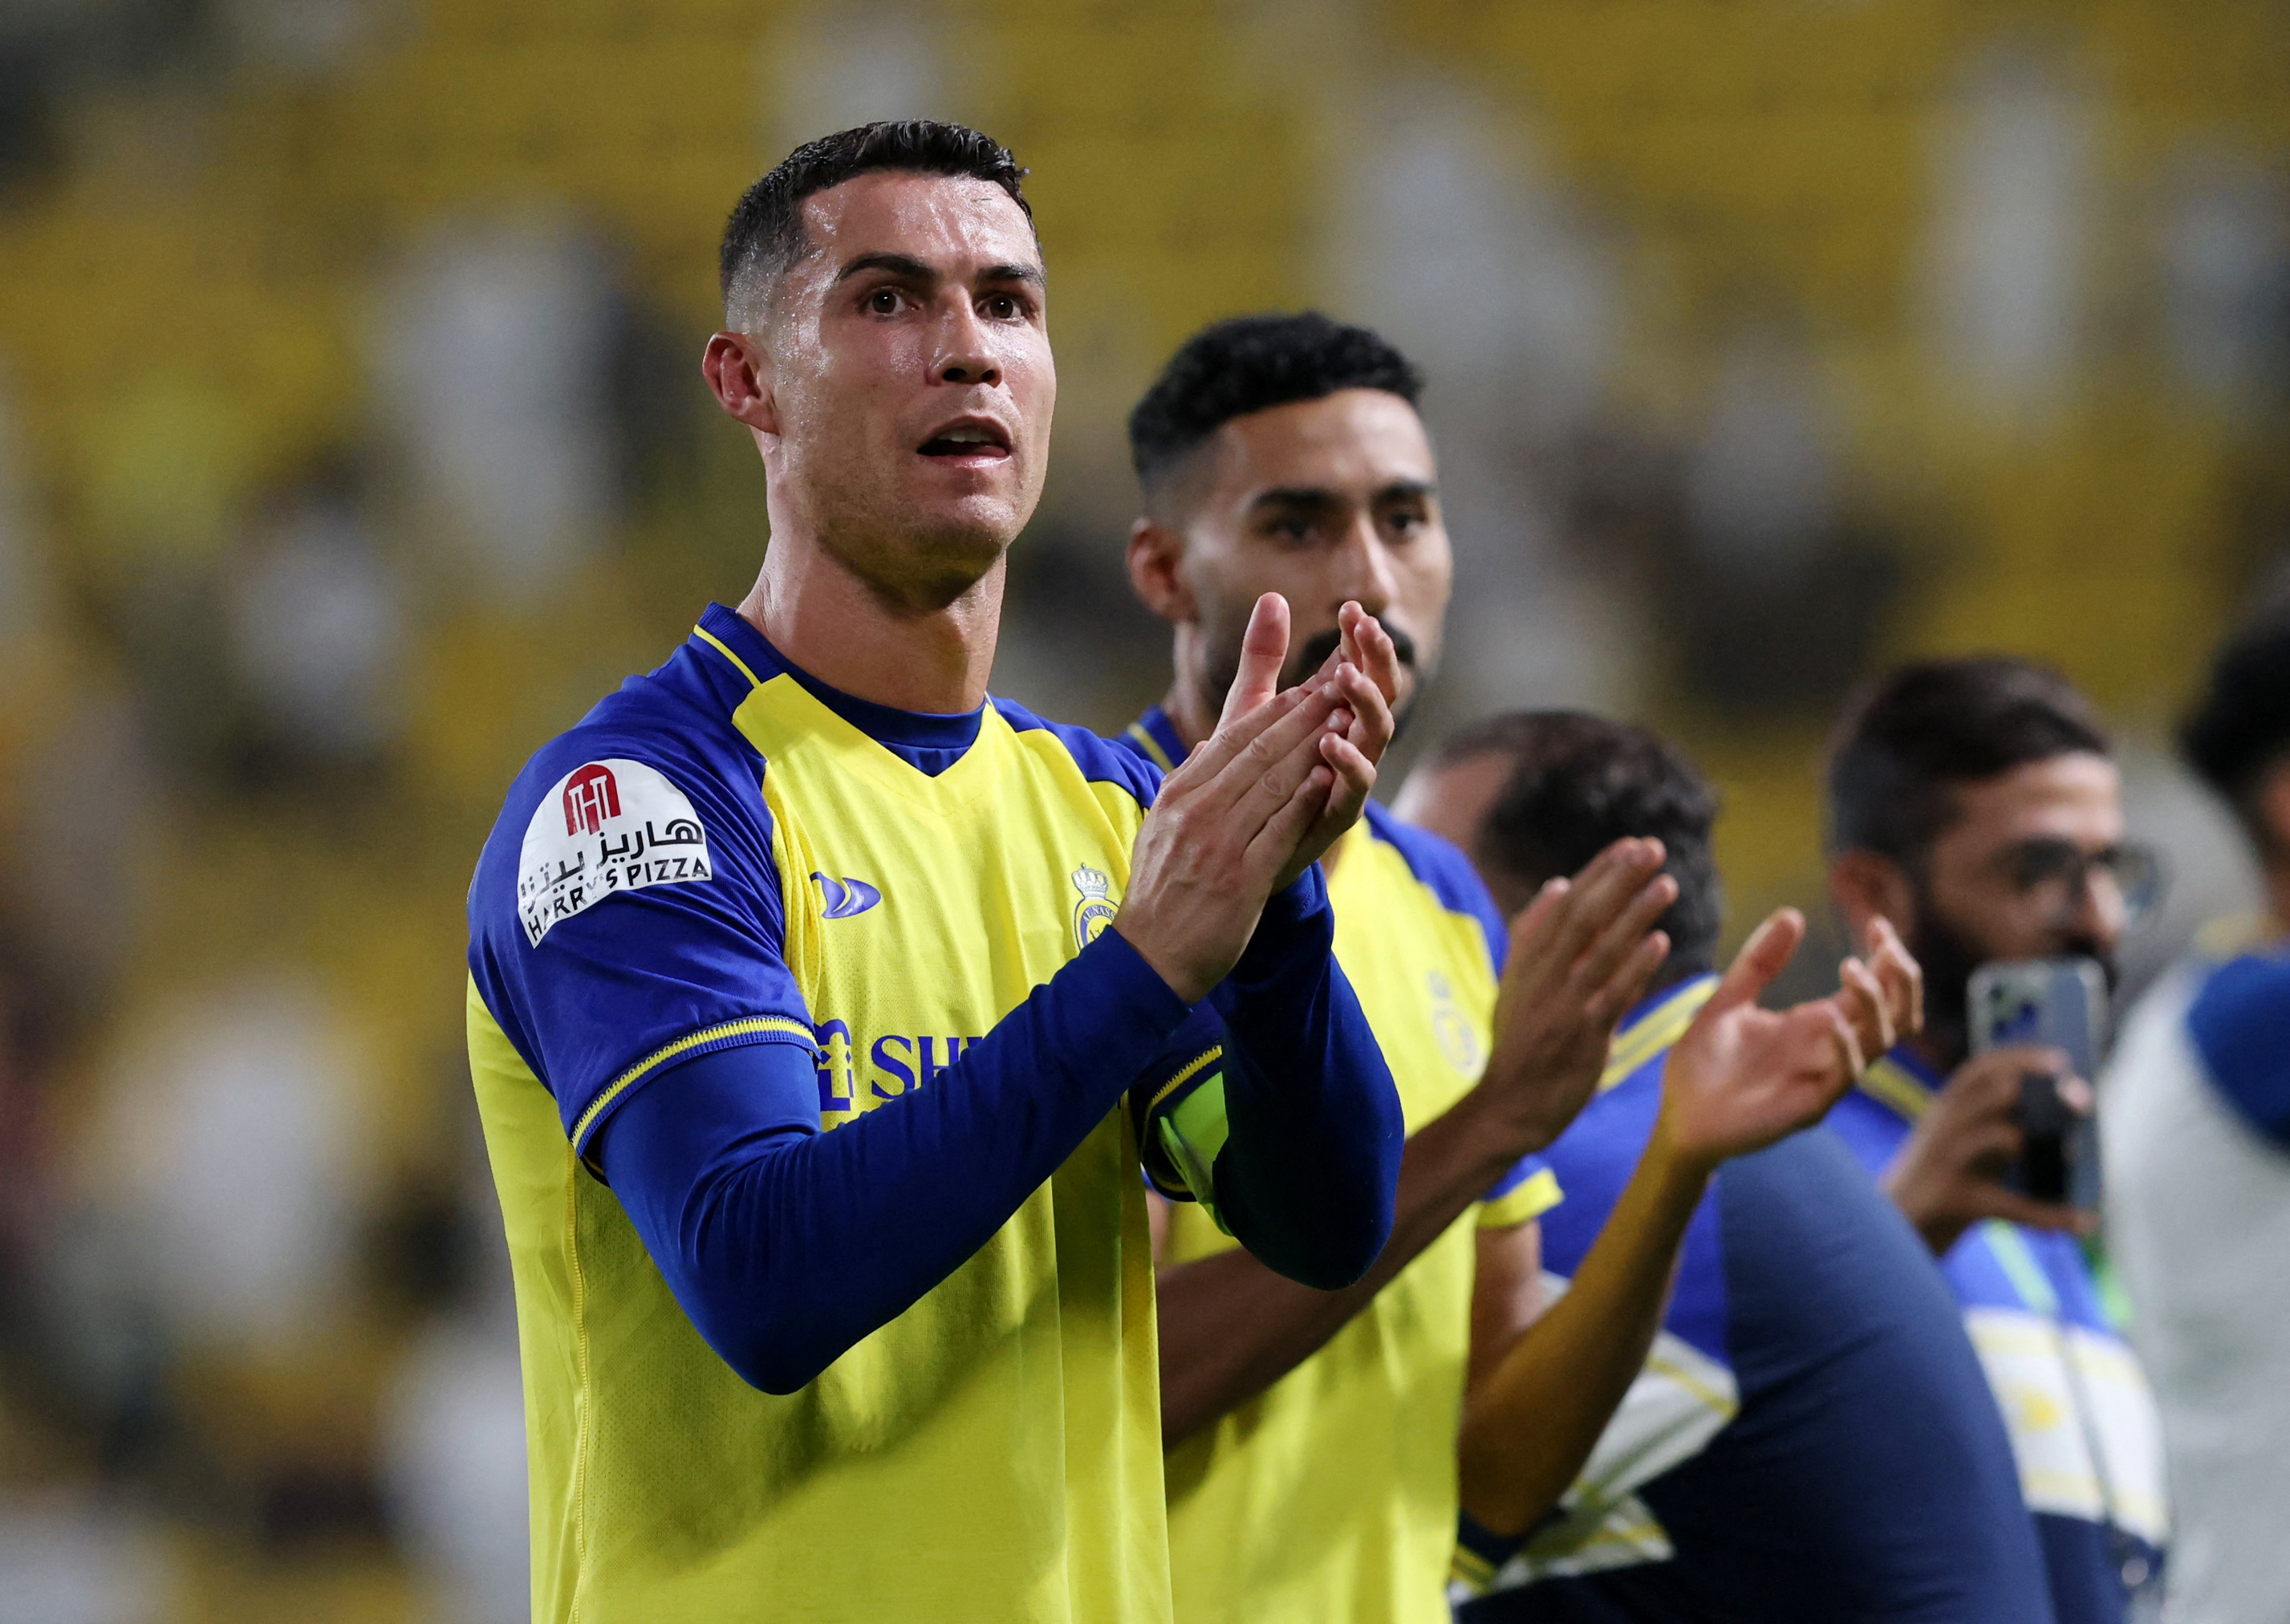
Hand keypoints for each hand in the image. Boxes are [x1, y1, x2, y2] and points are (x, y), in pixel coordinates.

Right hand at [1116, 594, 1366, 1001]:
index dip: (1274, 710)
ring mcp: (1218, 844)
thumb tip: (1209, 746)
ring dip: (1312, 746)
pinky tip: (1329, 776)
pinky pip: (1278, 829)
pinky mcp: (1240, 878)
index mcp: (1178, 796)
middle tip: (1337, 686)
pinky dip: (1304, 800)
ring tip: (1343, 719)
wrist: (1149, 957)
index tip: (1306, 686)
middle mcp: (1196, 812)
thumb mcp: (1159, 828)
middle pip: (1257, 751)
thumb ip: (1186, 784)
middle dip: (1302, 715)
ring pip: (1272, 782)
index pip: (1232, 740)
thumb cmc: (1159, 894)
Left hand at [1273, 600, 1399, 888]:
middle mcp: (1349, 744)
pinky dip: (1347, 766)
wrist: (1234, 851)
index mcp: (1334, 714)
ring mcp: (1346, 781)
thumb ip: (1264, 657)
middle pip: (1380, 695)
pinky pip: (1353, 791)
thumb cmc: (1249, 776)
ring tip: (1346, 678)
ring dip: (1365, 705)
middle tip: (1367, 629)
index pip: (1358, 667)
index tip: (1350, 609)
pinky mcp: (1333, 817)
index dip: (1359, 639)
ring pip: (1374, 739)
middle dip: (1376, 661)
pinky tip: (1331, 742)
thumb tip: (1273, 596)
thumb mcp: (1250, 709)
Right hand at [1471, 838, 1677, 1151]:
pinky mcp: (1583, 1036)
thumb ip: (1534, 934)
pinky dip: (1637, 966)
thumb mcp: (1515, 982)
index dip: (1600, 871)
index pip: (1567, 903)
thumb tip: (1558, 883)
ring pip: (1602, 950)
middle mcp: (1543, 976)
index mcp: (1528, 959)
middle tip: (1653, 848)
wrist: (1507, 1107)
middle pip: (1584, 916)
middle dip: (1619, 879)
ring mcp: (1563, 1005)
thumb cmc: (1517, 1044)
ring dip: (1635, 914)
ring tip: (1666, 884)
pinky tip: (1660, 941)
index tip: (1630, 844)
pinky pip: (1613, 995)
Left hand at [1654, 909, 1881, 1173]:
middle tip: (1884, 944)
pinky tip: (1828, 1018)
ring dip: (1875, 1003)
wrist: (1677, 1118)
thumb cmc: (1704, 1065)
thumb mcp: (1729, 1001)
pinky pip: (1844, 1077)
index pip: (1875, 988)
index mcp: (1817, 1025)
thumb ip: (1758, 963)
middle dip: (1900, 978)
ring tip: (1850, 968)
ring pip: (1880, 1042)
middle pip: (1897, 1015)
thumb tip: (1793, 914)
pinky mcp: (1809, 1106)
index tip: (1878, 922)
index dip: (1887, 957)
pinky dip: (1845, 1046)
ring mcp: (1824, 1079)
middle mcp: (1830, 1050)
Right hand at [1882, 1045, 2094, 1255]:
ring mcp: (1945, 1162)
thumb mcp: (1961, 1147)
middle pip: (1996, 1094)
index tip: (2060, 1059)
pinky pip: (2012, 1204)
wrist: (1892, 1233)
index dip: (2020, 1059)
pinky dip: (2052, 1215)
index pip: (1980, 1070)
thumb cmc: (1940, 1186)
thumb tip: (2065, 1115)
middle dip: (2043, 1093)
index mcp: (1944, 1111)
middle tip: (2081, 1099)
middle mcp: (1942, 1128)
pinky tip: (2085, 1222)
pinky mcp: (1954, 1199)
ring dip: (2046, 1143)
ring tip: (2075, 1157)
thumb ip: (1998, 1128)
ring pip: (2003, 1137)